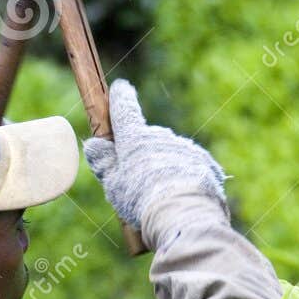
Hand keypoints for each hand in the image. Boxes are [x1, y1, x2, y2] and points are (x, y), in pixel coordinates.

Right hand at [83, 79, 227, 230]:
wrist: (181, 212)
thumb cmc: (139, 198)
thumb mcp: (113, 183)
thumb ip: (104, 163)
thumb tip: (93, 143)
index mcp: (135, 138)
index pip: (125, 111)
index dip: (121, 99)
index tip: (121, 87)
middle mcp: (161, 136)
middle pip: (147, 140)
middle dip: (141, 153)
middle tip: (135, 181)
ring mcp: (185, 148)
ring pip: (169, 154)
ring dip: (163, 168)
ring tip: (158, 197)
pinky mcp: (205, 163)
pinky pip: (189, 168)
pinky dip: (183, 178)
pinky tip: (178, 197)